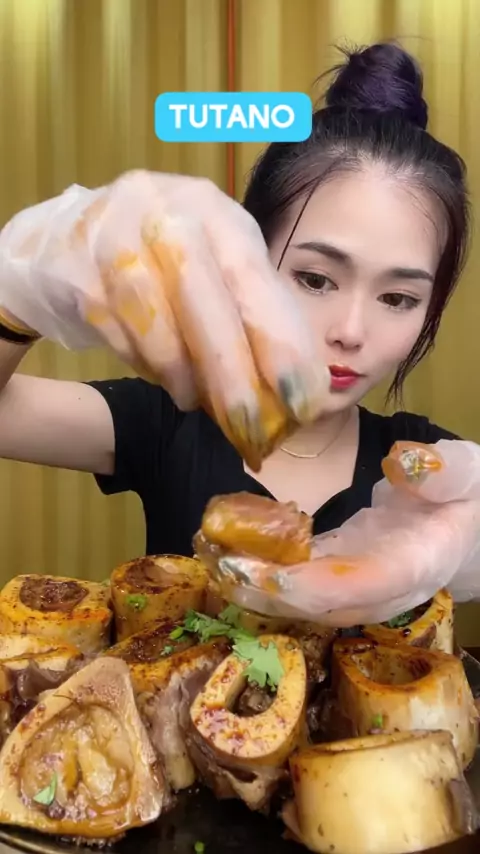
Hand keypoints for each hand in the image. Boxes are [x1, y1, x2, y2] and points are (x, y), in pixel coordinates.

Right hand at [0, 171, 328, 469]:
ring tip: (195, 402)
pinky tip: (161, 379)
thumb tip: (296, 387)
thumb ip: (250, 314)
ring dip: (178, 369)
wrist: (63, 240)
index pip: (253, 279)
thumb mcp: (211, 268)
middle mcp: (163, 209)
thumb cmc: (157, 262)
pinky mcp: (73, 264)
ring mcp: (112, 231)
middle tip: (249, 425)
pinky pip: (112, 325)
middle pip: (202, 296)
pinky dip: (141, 361)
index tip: (300, 400)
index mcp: (213, 210)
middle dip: (230, 371)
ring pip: (151, 313)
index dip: (279, 343)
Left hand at [197, 439, 479, 625]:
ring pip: (304, 600)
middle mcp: (384, 588)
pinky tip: (227, 550)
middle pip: (323, 605)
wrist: (463, 527)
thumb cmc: (464, 496)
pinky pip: (298, 581)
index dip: (315, 587)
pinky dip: (262, 570)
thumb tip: (403, 464)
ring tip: (210, 556)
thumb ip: (442, 473)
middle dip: (268, 592)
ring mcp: (358, 588)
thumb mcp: (465, 473)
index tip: (267, 574)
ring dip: (255, 587)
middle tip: (218, 563)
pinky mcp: (339, 574)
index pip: (365, 585)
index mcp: (417, 562)